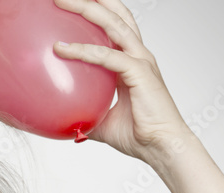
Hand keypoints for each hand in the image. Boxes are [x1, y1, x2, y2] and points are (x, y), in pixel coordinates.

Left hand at [51, 0, 191, 163]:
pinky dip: (83, 51)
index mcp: (131, 62)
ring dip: (87, 9)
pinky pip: (107, 56)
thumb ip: (86, 113)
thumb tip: (65, 119)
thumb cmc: (140, 135)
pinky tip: (62, 49)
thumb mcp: (103, 122)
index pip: (114, 27)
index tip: (74, 5)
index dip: (97, 11)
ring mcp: (140, 61)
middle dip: (91, 0)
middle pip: (114, 16)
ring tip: (62, 1)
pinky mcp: (139, 72)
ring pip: (113, 25)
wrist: (161, 148)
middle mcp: (138, 55)